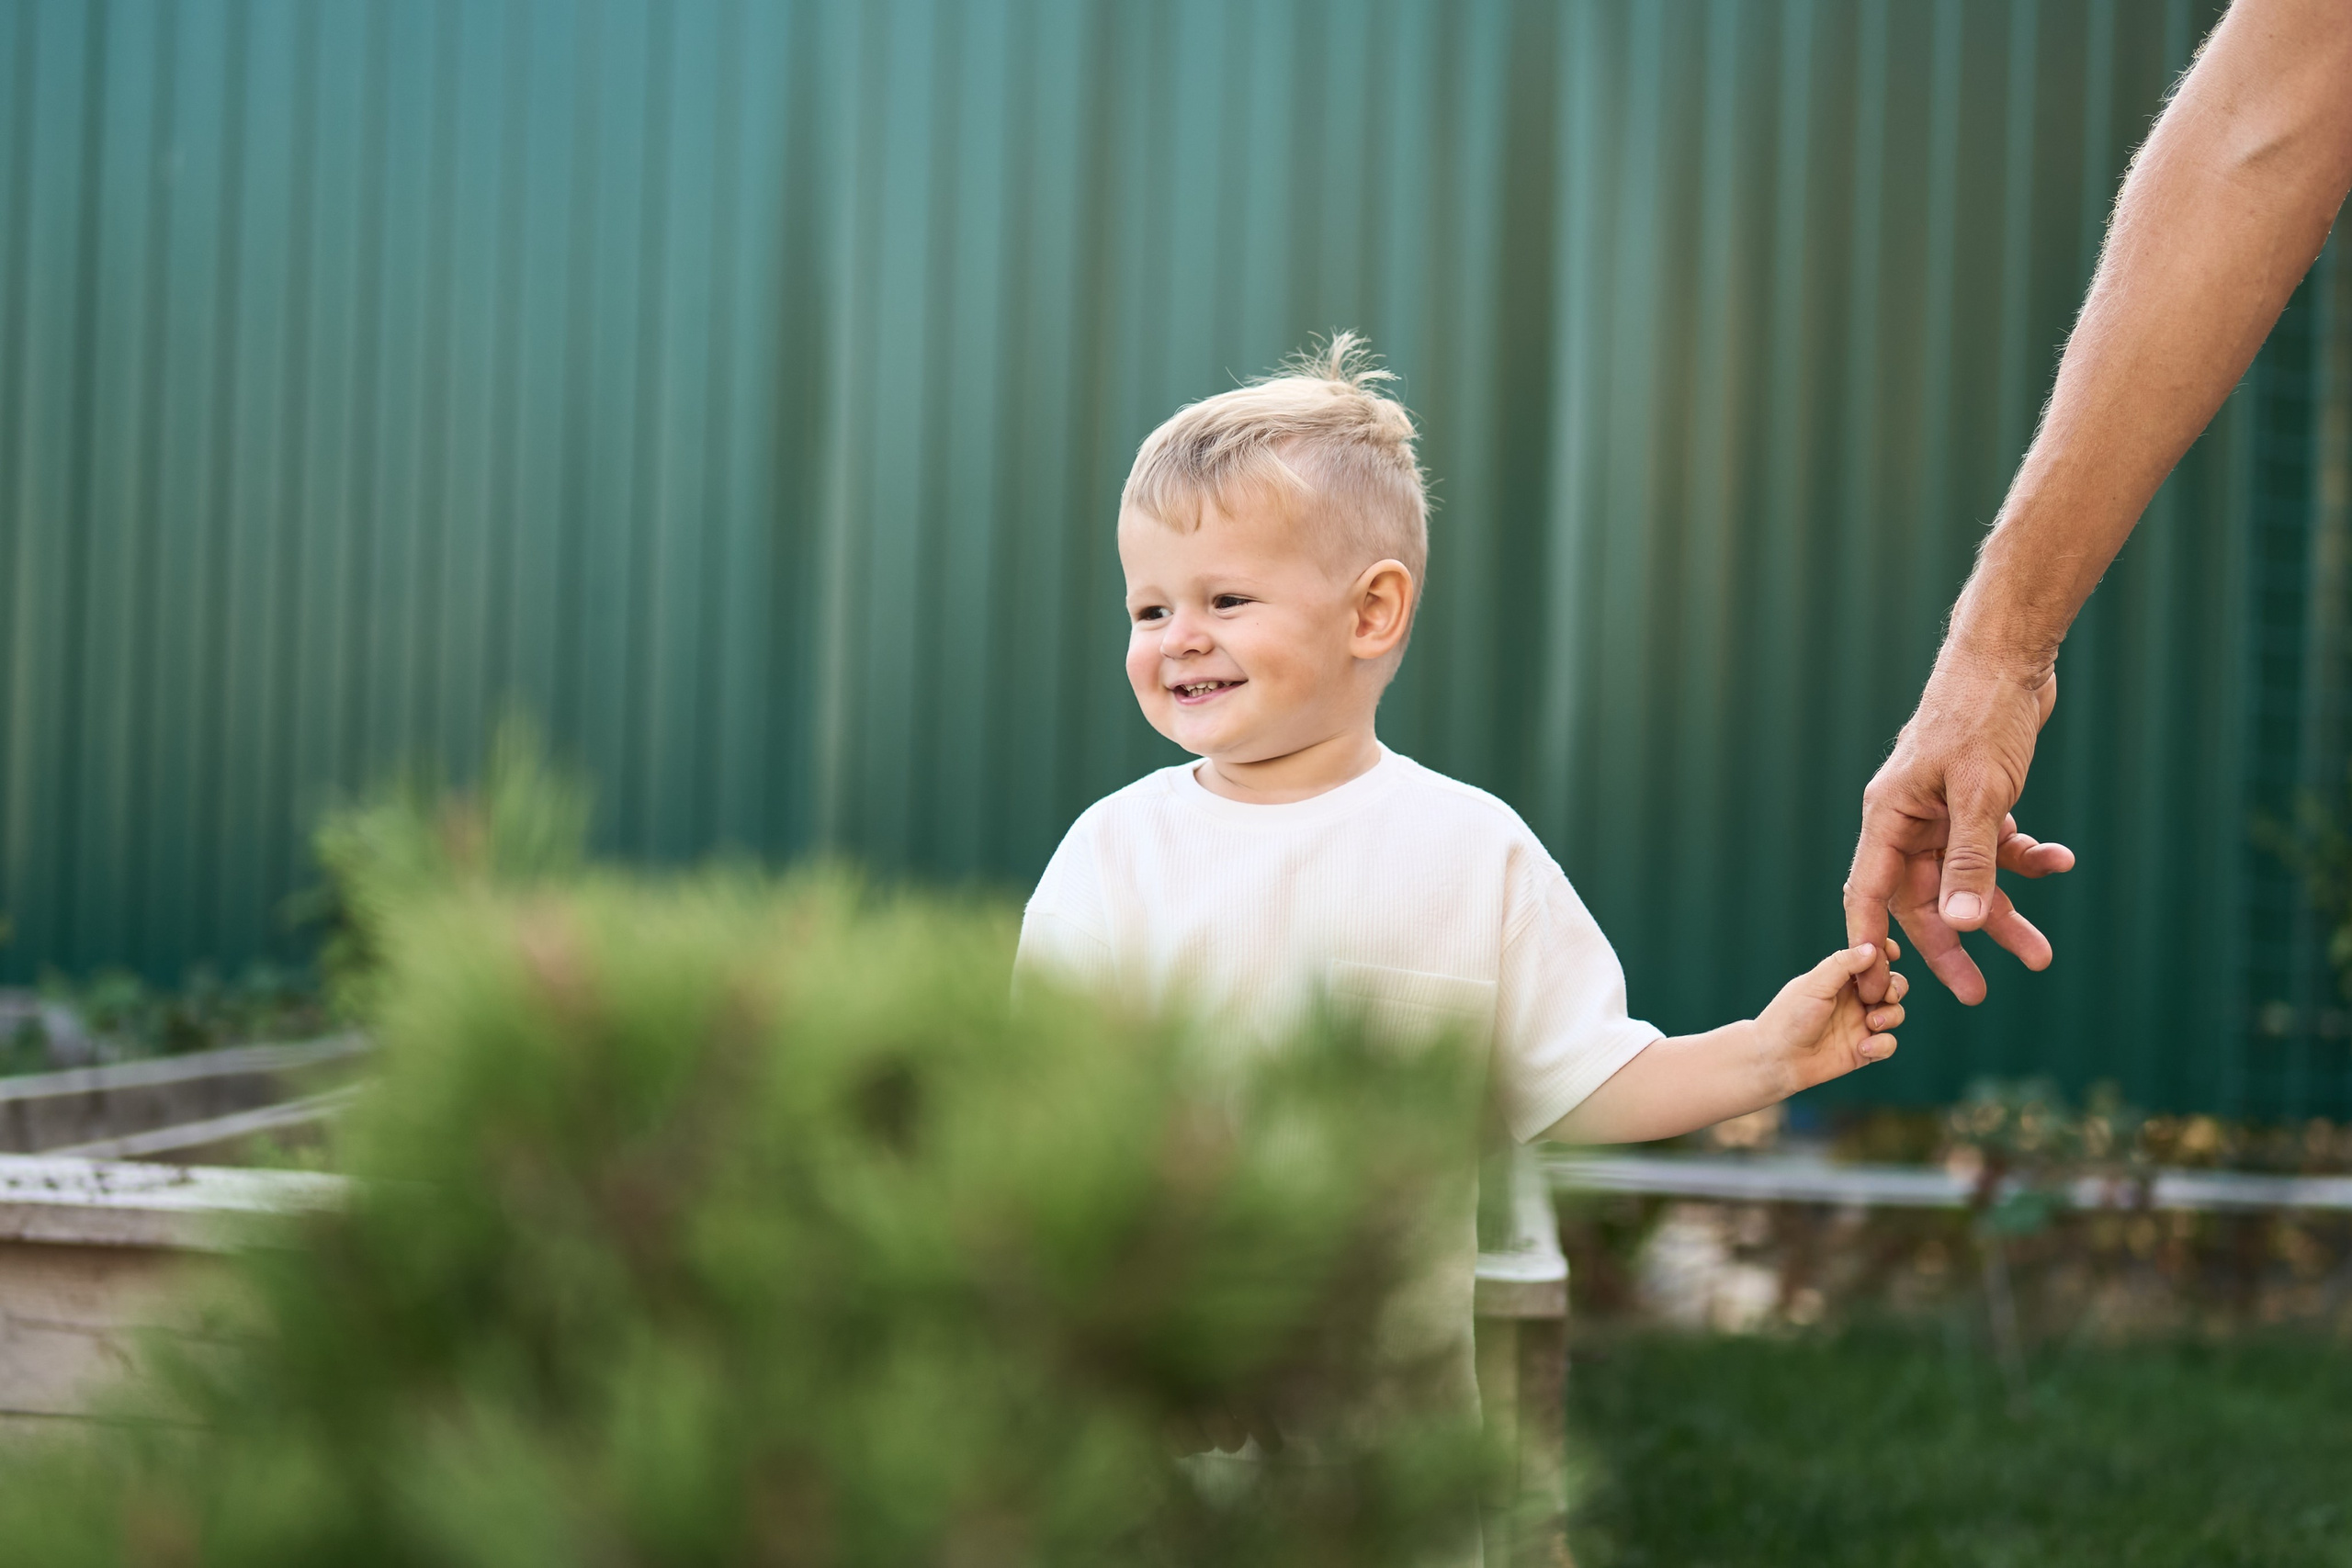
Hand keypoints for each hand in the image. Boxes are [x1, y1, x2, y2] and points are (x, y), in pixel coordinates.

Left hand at [1756, 943, 1910, 1095]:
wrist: (1777, 1058)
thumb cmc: (1789, 1016)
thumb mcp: (1814, 985)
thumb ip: (1842, 965)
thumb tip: (1871, 947)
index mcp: (1840, 979)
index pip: (1870, 959)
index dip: (1885, 953)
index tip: (1893, 953)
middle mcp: (1853, 1000)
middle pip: (1891, 985)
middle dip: (1897, 987)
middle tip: (1887, 995)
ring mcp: (1859, 1024)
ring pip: (1895, 1013)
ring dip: (1891, 1015)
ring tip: (1871, 1023)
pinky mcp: (1863, 1050)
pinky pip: (1888, 1044)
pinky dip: (1882, 1044)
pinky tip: (1862, 1048)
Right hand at [1845, 659, 2074, 1005]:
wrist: (2009, 658)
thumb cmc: (1981, 715)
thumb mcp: (1981, 794)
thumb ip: (1970, 862)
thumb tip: (1962, 925)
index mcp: (1889, 817)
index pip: (1869, 894)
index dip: (1871, 943)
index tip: (1879, 990)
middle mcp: (1909, 820)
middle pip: (1923, 897)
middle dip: (1956, 943)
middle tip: (1978, 993)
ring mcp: (1943, 812)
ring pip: (1967, 879)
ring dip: (2004, 912)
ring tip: (2040, 953)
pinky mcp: (1977, 801)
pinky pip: (1997, 848)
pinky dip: (2027, 859)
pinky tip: (2058, 859)